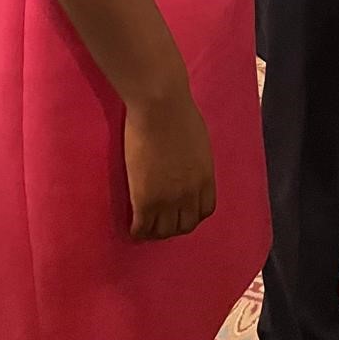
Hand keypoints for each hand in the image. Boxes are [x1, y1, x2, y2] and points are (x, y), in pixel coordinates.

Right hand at [124, 86, 215, 240]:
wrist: (160, 107)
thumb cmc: (178, 113)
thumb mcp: (198, 141)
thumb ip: (196, 161)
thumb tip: (188, 166)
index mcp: (206, 177)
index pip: (205, 210)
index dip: (191, 214)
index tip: (180, 212)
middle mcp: (190, 194)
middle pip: (185, 226)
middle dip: (173, 225)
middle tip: (160, 220)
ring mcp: (168, 200)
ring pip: (163, 232)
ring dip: (154, 231)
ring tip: (144, 225)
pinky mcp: (145, 200)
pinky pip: (142, 229)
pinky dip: (137, 231)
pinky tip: (132, 226)